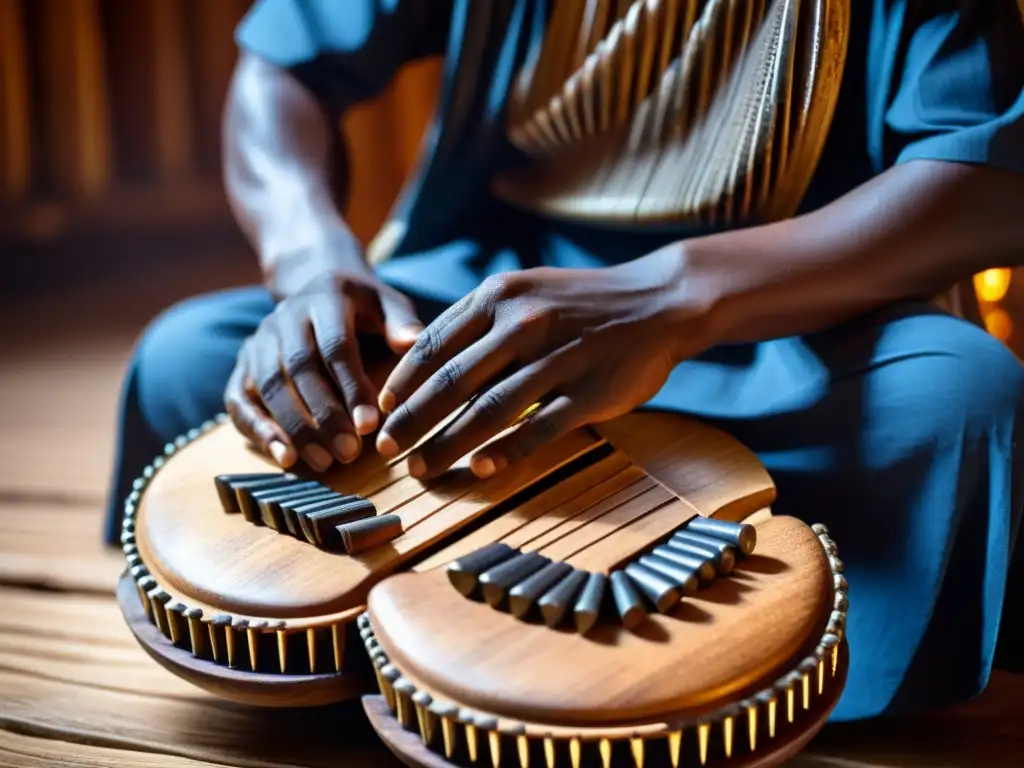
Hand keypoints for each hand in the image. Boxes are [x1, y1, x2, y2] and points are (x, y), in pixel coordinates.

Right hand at [224, 267, 422, 470]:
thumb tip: (411, 341)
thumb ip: (400, 322)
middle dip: (323, 415)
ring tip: (324, 462)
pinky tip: (285, 458)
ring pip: (269, 387)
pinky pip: (239, 400)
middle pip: (298, 369)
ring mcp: (259, 341)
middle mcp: (284, 317)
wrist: (318, 290)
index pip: (335, 346)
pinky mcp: (242, 365)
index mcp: (324, 298)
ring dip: (295, 428)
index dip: (351, 387)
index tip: (369, 426)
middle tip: (349, 452)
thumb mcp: (387, 304)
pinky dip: (258, 430)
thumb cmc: (364, 309)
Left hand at [374, 246, 712, 478]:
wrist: (659, 300)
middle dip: (412, 420)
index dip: (402, 382)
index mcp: (500, 297)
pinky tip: (480, 471)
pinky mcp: (590, 391)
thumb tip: (424, 357)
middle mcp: (523, 324)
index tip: (380, 411)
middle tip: (385, 450)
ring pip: (489, 409)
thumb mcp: (525, 290)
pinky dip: (506, 451)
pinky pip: (539, 427)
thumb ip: (479, 320)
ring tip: (421, 469)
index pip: (434, 344)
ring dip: (447, 444)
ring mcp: (558, 358)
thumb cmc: (581, 302)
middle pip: (452, 381)